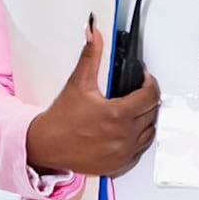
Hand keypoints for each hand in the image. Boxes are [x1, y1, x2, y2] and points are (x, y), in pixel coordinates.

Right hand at [25, 20, 160, 177]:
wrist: (46, 146)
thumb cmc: (61, 120)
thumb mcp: (78, 83)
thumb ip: (91, 56)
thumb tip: (94, 35)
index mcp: (117, 115)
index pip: (151, 96)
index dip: (150, 83)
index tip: (145, 79)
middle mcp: (123, 136)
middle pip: (152, 113)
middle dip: (147, 99)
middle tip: (136, 93)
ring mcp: (123, 153)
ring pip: (149, 132)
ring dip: (145, 120)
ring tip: (132, 111)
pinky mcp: (120, 164)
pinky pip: (140, 149)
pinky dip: (138, 139)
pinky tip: (127, 130)